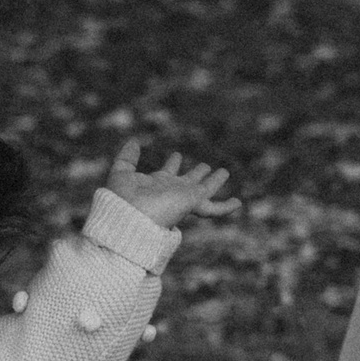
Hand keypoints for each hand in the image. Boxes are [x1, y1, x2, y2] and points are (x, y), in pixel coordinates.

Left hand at [102, 137, 237, 227]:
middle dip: (195, 174)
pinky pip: (213, 204)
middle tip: (204, 166)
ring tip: (224, 172)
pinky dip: (226, 206)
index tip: (177, 155)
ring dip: (214, 182)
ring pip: (204, 191)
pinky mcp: (193, 201)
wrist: (128, 219)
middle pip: (187, 182)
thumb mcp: (121, 172)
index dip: (172, 164)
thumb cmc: (121, 200)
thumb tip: (134, 141)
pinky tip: (238, 202)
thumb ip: (128, 157)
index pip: (167, 174)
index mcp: (155, 185)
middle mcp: (171, 192)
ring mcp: (183, 198)